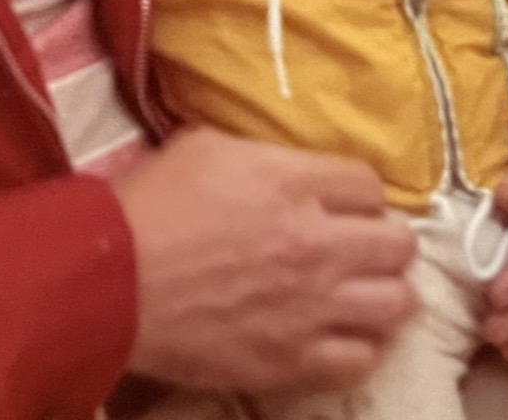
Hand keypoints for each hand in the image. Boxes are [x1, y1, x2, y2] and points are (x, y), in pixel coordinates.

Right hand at [112, 127, 417, 393]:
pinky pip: (362, 359)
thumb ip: (262, 155)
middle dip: (383, 241)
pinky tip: (335, 335)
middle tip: (359, 246)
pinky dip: (357, 346)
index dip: (357, 193)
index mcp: (294, 182)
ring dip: (382, 294)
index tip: (341, 202)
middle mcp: (317, 243)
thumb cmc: (150, 204)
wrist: (109, 282)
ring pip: (396, 303)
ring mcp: (310, 307)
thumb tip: (286, 166)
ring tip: (359, 292)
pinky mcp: (292, 361)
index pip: (369, 184)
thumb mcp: (205, 146)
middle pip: (398, 244)